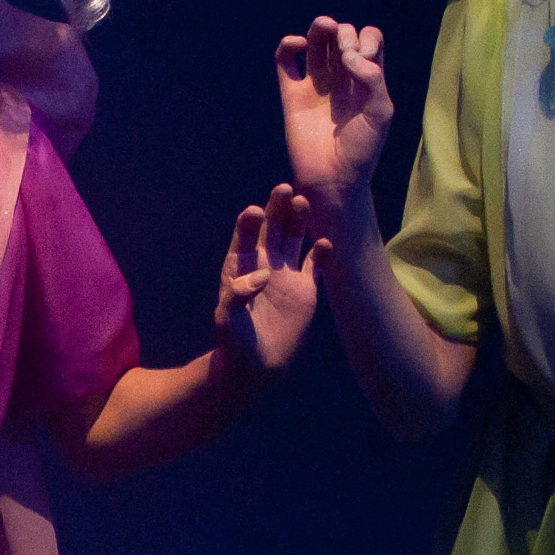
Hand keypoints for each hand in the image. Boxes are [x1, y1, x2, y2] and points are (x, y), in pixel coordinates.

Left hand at [213, 185, 322, 371]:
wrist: (256, 366)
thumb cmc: (234, 343)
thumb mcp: (228, 320)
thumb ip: (238, 296)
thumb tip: (261, 275)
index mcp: (240, 267)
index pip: (245, 237)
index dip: (250, 223)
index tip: (256, 211)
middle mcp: (264, 263)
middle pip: (272, 229)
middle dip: (277, 208)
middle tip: (285, 188)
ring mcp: (286, 274)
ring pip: (294, 238)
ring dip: (298, 220)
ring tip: (304, 202)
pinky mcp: (305, 289)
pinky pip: (315, 264)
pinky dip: (321, 253)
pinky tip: (326, 243)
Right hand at [273, 17, 391, 217]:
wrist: (333, 179)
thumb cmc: (362, 150)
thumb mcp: (381, 113)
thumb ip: (372, 78)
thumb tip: (348, 55)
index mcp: (366, 80)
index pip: (369, 40)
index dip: (366, 39)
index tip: (363, 60)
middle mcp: (342, 78)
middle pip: (342, 36)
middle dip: (344, 33)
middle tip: (345, 54)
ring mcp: (316, 85)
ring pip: (315, 42)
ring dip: (320, 27)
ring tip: (324, 27)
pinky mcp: (292, 95)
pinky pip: (284, 61)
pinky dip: (287, 45)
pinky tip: (296, 45)